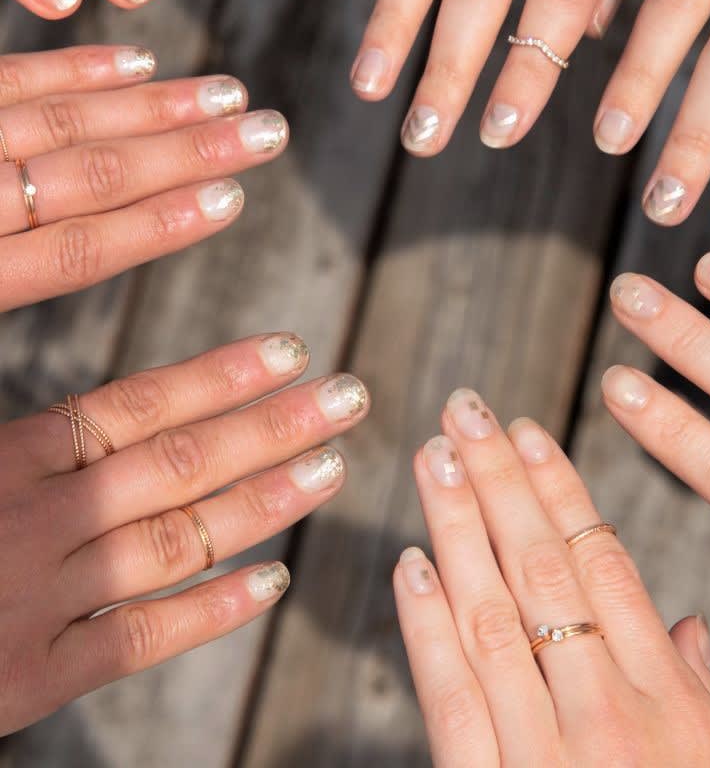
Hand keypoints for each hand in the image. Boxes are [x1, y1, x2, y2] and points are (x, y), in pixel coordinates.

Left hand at [0, 43, 286, 309]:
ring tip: (227, 94)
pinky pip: (10, 77)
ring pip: (61, 121)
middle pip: (91, 176)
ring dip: (154, 106)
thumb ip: (18, 282)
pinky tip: (139, 63)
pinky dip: (77, 67)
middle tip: (264, 132)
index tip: (232, 199)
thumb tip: (78, 306)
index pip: (79, 250)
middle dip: (187, 153)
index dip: (159, 225)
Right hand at [0, 334, 368, 734]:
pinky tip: (273, 584)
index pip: (132, 407)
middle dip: (271, 427)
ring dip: (263, 502)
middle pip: (175, 465)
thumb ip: (26, 440)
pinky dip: (208, 613)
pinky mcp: (28, 683)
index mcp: (0, 461)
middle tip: (351, 396)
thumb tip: (93, 409)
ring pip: (174, 544)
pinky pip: (137, 642)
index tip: (291, 351)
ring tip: (333, 465)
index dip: (219, 376)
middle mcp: (30, 526)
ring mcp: (34, 605)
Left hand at [394, 391, 709, 766]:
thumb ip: (695, 687)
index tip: (527, 430)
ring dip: (457, 528)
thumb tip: (684, 620)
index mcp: (665, 694)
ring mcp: (548, 752)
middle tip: (465, 412)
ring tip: (434, 459)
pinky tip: (411, 565)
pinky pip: (455, 699)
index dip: (560, 489)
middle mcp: (608, 710)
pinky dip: (428, 627)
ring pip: (493, 614)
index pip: (603, 562)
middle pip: (542, 569)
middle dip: (499, 480)